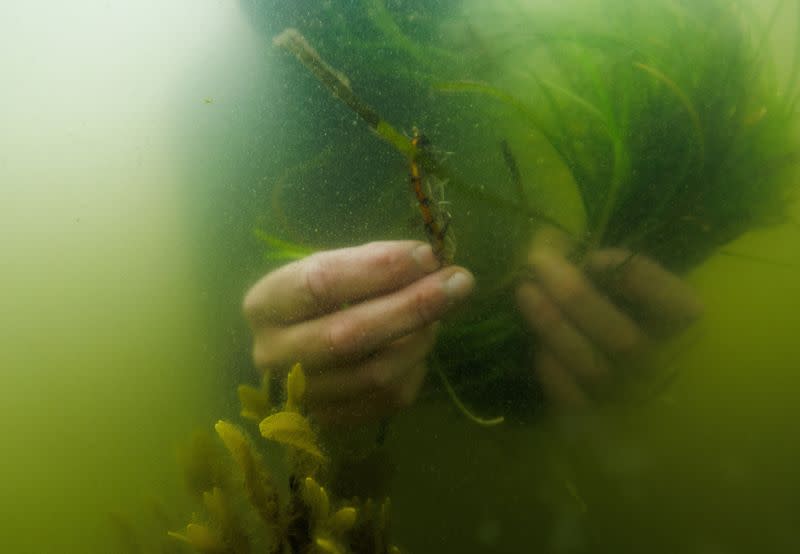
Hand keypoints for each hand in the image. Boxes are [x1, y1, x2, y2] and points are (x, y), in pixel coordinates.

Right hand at [242, 241, 474, 424]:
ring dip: (420, 337)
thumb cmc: (320, 300)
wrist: (299, 352)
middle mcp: (272, 355)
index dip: (379, 268)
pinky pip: (388, 399)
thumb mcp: (331, 269)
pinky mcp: (331, 423)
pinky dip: (415, 366)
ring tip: (441, 311)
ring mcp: (301, 397)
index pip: (320, 283)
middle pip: (348, 335)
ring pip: (375, 373)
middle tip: (459, 282)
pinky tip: (419, 342)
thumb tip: (429, 263)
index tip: (427, 255)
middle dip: (412, 306)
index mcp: (264, 304)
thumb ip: (372, 263)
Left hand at [516, 230, 702, 408]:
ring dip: (553, 325)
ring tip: (525, 290)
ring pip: (592, 367)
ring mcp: (626, 395)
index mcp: (681, 326)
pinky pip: (571, 400)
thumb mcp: (605, 271)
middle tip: (537, 262)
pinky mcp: (592, 416)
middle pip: (621, 338)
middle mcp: (659, 366)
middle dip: (574, 296)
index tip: (595, 257)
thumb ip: (591, 258)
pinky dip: (552, 371)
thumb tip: (553, 246)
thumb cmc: (601, 296)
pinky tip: (536, 345)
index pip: (677, 306)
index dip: (638, 279)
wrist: (586, 349)